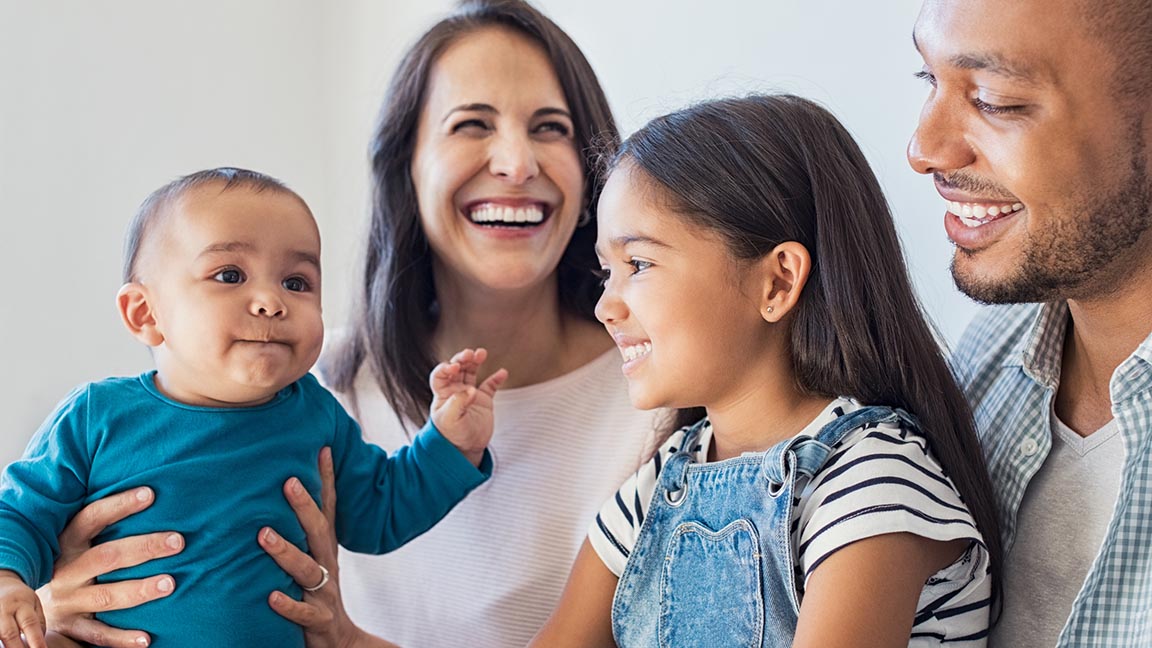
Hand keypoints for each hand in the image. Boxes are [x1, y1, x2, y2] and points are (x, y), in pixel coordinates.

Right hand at [0, 570, 45, 647]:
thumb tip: (40, 644)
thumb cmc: (22, 600)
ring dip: (4, 646)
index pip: (30, 624)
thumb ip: (39, 622)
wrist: (2, 585)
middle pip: (9, 633)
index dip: (36, 640)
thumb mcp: (35, 604)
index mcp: (21, 604)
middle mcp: (4, 609)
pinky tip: (3, 646)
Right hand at [38, 487, 182, 647]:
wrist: (28, 609)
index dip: (119, 505)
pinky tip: (146, 638)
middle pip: (107, 557)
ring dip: (140, 590)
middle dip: (144, 547)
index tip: (150, 493)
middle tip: (178, 541)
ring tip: (170, 583)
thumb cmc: (69, 566)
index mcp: (67, 545)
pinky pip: (99, 635)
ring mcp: (67, 601)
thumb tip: (152, 494)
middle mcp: (65, 572)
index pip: (91, 518)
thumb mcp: (76, 545)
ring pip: (107, 596)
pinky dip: (122, 638)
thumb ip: (103, 527)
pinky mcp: (71, 628)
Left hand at [261, 448, 397, 647]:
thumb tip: (281, 494)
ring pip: (306, 569)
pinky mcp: (317, 620)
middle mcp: (327, 566)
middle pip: (318, 532)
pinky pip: (301, 612)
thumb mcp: (315, 559)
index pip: (328, 509)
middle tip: (287, 481)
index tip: (322, 448)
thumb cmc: (317, 593)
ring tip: (264, 534)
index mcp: (325, 549)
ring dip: (286, 551)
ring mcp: (324, 593)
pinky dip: (287, 604)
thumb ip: (302, 532)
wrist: (339, 640)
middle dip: (304, 506)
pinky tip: (270, 596)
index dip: (326, 480)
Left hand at [429, 348, 507, 465]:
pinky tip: (502, 373)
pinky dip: (496, 378)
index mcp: (442, 394)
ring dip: (475, 362)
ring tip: (481, 354)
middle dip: (462, 359)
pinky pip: (490, 385)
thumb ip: (458, 403)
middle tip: (470, 354)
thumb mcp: (450, 421)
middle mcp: (455, 391)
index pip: (440, 374)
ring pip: (471, 372)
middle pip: (457, 368)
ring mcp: (470, 394)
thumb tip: (471, 389)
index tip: (454, 367)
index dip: (445, 368)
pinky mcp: (484, 400)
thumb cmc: (452, 436)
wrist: (466, 449)